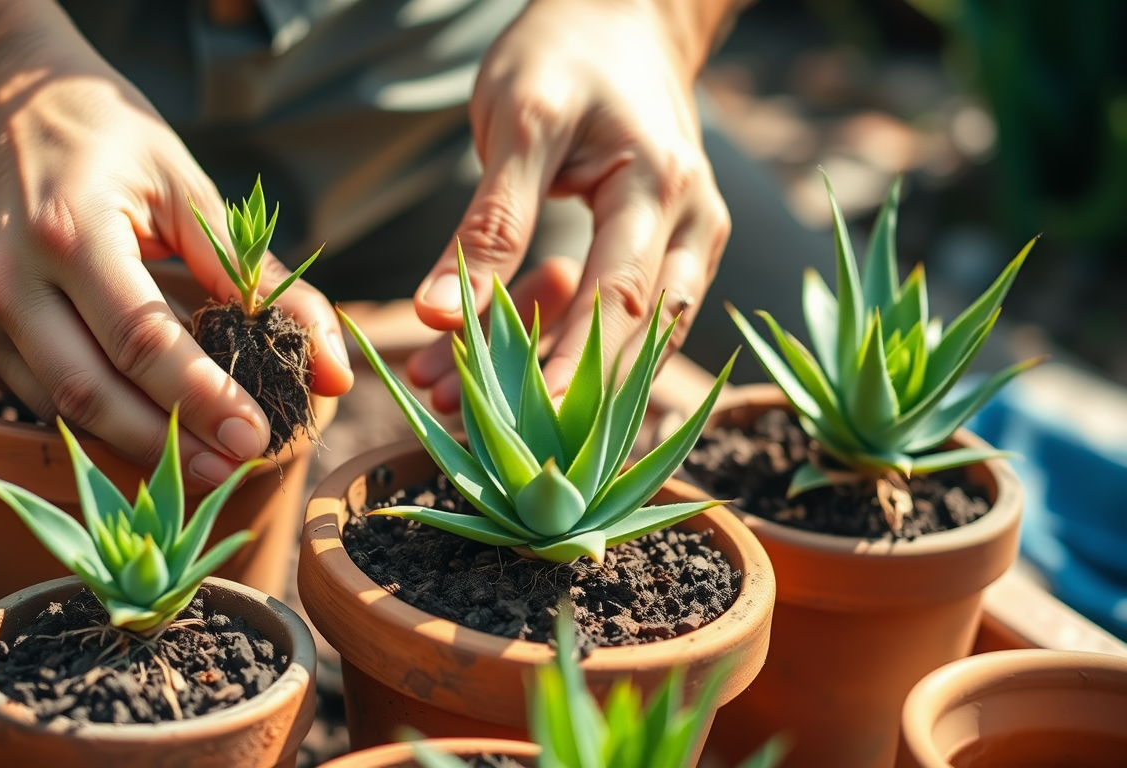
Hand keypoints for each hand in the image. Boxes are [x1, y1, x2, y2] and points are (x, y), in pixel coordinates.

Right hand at [0, 13, 351, 483]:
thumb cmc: (100, 133)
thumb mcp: (185, 184)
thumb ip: (258, 275)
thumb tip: (333, 364)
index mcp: (68, 233)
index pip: (142, 340)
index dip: (202, 398)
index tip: (257, 437)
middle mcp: (11, 282)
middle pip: (94, 393)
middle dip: (172, 444)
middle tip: (236, 467)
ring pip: (63, 409)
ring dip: (137, 446)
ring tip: (207, 464)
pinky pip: (39, 399)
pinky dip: (99, 423)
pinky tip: (154, 433)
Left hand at [408, 0, 731, 412]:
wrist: (624, 20)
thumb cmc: (567, 56)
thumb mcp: (517, 123)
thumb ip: (488, 223)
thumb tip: (437, 316)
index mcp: (662, 187)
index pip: (619, 299)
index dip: (570, 371)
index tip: (518, 431)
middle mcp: (693, 226)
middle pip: (630, 337)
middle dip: (548, 388)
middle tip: (460, 418)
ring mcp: (688, 245)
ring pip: (625, 338)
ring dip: (544, 371)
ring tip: (449, 393)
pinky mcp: (665, 255)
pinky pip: (617, 317)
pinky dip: (554, 339)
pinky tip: (485, 352)